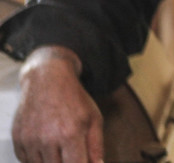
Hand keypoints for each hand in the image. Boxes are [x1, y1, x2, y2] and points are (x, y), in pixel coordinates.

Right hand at [13, 46, 104, 162]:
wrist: (47, 80)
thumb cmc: (74, 99)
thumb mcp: (94, 118)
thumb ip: (96, 145)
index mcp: (71, 134)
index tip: (81, 160)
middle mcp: (48, 139)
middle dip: (65, 162)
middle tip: (70, 153)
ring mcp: (30, 139)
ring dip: (50, 161)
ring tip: (58, 149)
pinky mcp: (18, 138)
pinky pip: (25, 160)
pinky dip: (35, 159)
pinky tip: (44, 148)